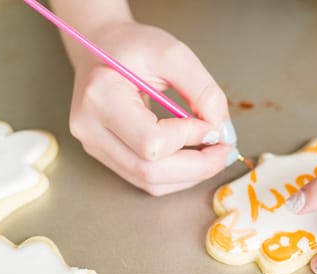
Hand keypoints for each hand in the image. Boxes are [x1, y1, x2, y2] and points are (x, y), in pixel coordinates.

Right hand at [68, 21, 236, 194]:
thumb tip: (223, 132)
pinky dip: (178, 175)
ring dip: (191, 175)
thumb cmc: (133, 47)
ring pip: (149, 183)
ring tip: (214, 153)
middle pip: (149, 172)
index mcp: (101, 98)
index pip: (152, 142)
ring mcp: (95, 147)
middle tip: (226, 150)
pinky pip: (146, 180)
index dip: (190, 138)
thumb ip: (203, 91)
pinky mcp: (107, 156)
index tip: (214, 125)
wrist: (101, 49)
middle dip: (198, 166)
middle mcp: (90, 130)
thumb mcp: (173, 54)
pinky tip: (194, 156)